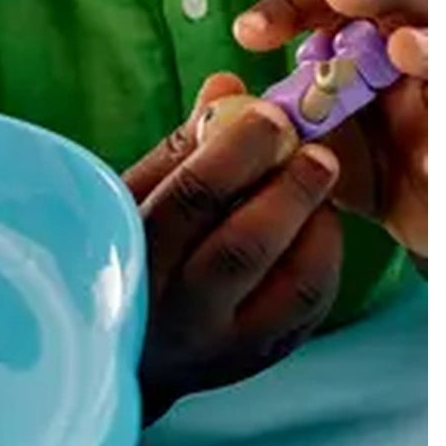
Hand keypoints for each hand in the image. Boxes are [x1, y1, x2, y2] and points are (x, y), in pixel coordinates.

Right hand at [124, 73, 345, 418]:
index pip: (189, 201)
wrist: (121, 353)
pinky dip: (326, 258)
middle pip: (245, 247)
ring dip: (317, 224)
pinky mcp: (262, 357)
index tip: (268, 114)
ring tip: (318, 190)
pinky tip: (317, 226)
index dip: (238, 151)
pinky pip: (313, 306)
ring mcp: (223, 346)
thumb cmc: (119, 258)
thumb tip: (229, 88)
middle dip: (289, 187)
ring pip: (293, 284)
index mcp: (129, 264)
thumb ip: (179, 149)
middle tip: (315, 151)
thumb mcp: (127, 203)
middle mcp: (175, 314)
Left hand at [233, 0, 427, 258]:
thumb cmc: (364, 165)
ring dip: (426, 47)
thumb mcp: (313, 138)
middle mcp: (415, 49)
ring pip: (441, 53)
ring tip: (405, 47)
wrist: (420, 217)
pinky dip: (438, 131)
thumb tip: (220, 96)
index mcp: (370, 39)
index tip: (249, 35)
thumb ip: (274, 115)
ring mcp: (441, 89)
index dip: (292, 2)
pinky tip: (428, 146)